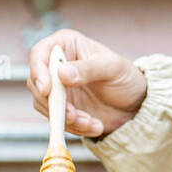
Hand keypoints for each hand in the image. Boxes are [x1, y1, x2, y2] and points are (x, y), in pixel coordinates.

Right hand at [26, 29, 147, 138]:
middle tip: (73, 115)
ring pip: (44, 105)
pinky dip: (74, 126)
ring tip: (91, 122)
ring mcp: (57, 88)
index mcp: (66, 44)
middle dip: (54, 103)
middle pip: (36, 83)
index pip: (40, 53)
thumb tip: (62, 73)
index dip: (38, 71)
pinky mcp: (61, 107)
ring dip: (66, 118)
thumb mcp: (112, 68)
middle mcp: (57, 65)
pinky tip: (94, 125)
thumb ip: (88, 69)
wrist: (135, 104)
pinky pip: (56, 119)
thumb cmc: (126, 77)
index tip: (47, 90)